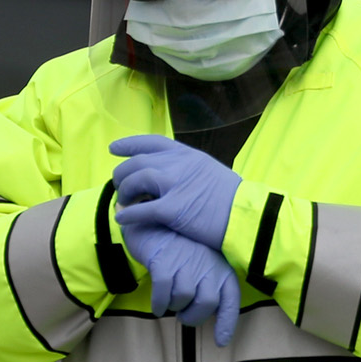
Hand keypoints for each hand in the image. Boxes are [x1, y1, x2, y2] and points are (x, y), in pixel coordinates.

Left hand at [110, 135, 241, 249]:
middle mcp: (178, 165)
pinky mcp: (173, 210)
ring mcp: (175, 186)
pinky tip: (122, 219)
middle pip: (137, 162)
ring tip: (122, 201)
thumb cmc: (231, 197)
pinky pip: (141, 210)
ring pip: (135, 181)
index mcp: (187, 154)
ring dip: (124, 191)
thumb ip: (187, 168)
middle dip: (122, 173)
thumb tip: (169, 173)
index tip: (113, 149)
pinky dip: (128, 214)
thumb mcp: (209, 170)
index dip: (129, 144)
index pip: (151, 142)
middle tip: (118, 185)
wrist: (246, 215)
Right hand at [119, 218, 240, 346]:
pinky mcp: (164, 262)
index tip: (220, 342)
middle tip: (183, 316)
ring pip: (183, 298)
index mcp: (219, 266)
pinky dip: (159, 304)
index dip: (227, 323)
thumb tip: (210, 319)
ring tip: (169, 302)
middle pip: (207, 302)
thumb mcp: (201, 265)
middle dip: (193, 317)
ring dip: (174, 307)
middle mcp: (206, 264)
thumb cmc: (179, 250)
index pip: (230, 298)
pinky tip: (157, 306)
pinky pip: (164, 294)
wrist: (153, 225)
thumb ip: (209, 286)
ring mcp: (185, 261)